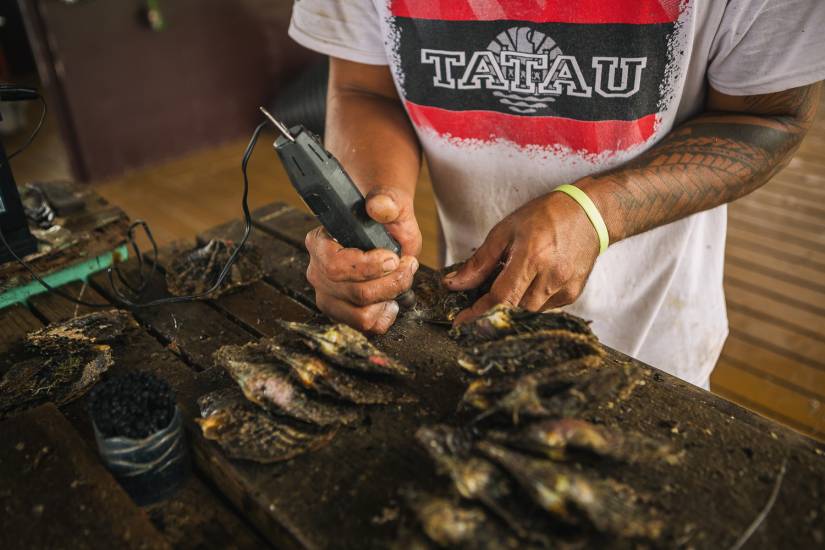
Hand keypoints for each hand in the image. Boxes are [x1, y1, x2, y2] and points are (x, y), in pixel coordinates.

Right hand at [305, 187, 421, 333]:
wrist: (383, 228)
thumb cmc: (383, 215)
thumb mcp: (389, 201)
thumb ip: (386, 202)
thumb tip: (380, 207)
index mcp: (318, 243)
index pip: (336, 266)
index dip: (370, 267)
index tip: (394, 258)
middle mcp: (317, 273)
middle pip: (355, 293)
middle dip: (391, 282)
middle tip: (407, 266)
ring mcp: (328, 297)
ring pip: (361, 315)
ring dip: (390, 298)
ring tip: (401, 279)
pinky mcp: (343, 314)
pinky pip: (366, 327)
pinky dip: (386, 315)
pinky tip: (391, 297)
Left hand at [444, 191, 599, 324]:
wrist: (590, 213)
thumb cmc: (545, 216)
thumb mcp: (505, 230)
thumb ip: (479, 261)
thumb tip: (454, 284)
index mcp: (532, 257)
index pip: (500, 298)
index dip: (478, 313)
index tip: (460, 322)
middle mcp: (551, 276)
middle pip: (514, 310)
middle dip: (493, 310)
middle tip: (478, 305)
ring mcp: (565, 288)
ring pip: (529, 313)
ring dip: (513, 306)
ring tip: (508, 286)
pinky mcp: (573, 294)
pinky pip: (544, 308)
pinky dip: (530, 301)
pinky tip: (530, 284)